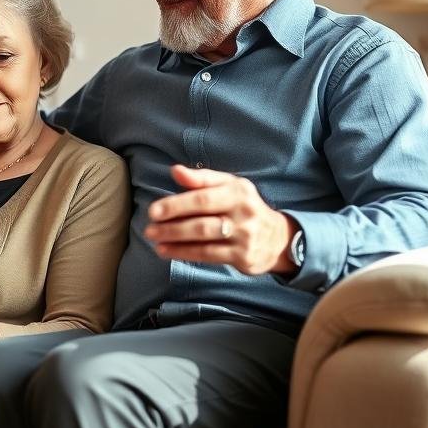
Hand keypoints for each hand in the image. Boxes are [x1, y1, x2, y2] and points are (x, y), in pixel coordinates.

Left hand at [144, 165, 297, 274]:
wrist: (278, 238)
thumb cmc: (244, 207)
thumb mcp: (229, 186)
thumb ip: (201, 179)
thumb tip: (175, 171)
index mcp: (237, 191)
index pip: (203, 197)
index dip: (176, 204)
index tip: (154, 211)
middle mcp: (243, 213)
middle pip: (202, 220)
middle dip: (172, 225)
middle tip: (149, 228)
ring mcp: (244, 237)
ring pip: (204, 239)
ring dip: (175, 240)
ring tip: (155, 239)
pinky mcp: (243, 257)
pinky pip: (209, 255)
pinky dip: (185, 253)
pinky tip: (168, 251)